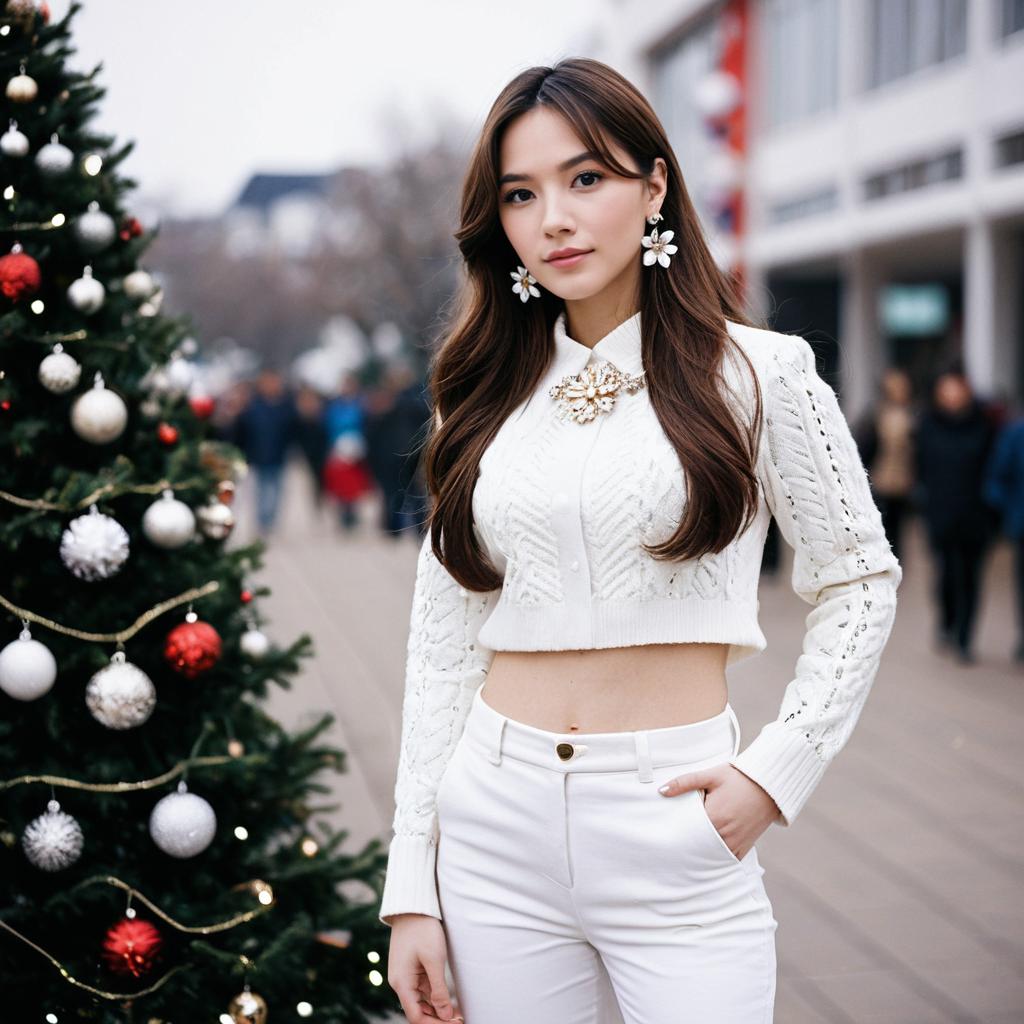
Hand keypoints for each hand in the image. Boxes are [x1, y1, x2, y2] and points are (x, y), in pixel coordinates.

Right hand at [387, 914, 464, 1021]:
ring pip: (421, 1001)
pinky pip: (422, 989)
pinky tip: (449, 999)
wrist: (413, 907)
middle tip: (459, 1019)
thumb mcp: (434, 960)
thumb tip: (445, 1016)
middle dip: (438, 1018)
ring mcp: (405, 976)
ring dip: (438, 1009)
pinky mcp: (411, 969)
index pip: (416, 1016)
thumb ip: (439, 990)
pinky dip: (435, 996)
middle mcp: (400, 983)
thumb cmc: (423, 930)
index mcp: (402, 983)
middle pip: (418, 1011)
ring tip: (458, 1012)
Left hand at [658, 764, 781, 860]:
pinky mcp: (746, 846)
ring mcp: (736, 843)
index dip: (676, 833)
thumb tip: (661, 791)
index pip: (688, 832)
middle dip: (686, 847)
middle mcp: (725, 834)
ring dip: (701, 854)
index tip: (666, 833)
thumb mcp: (710, 775)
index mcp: (714, 817)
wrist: (769, 785)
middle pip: (698, 847)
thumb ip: (684, 783)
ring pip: (712, 856)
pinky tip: (706, 855)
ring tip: (686, 853)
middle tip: (671, 848)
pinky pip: (728, 859)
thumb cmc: (738, 778)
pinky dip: (717, 858)